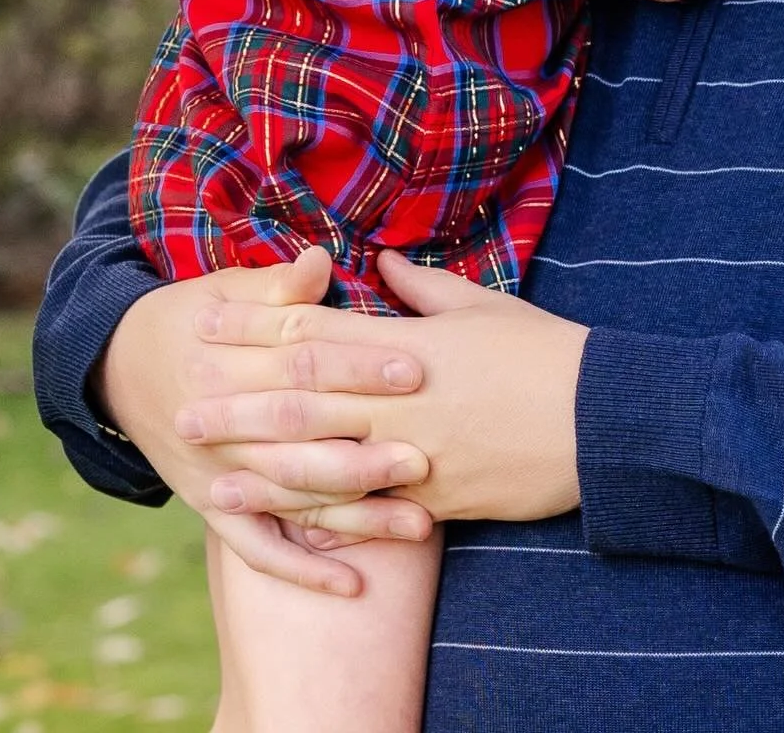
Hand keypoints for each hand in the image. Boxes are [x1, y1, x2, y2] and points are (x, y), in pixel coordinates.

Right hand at [95, 248, 434, 594]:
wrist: (121, 365)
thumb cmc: (193, 316)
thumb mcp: (227, 290)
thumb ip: (279, 286)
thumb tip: (322, 260)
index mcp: (229, 360)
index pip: (303, 362)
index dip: (358, 364)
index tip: (415, 368)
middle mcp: (221, 422)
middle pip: (302, 438)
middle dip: (366, 449)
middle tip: (426, 457)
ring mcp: (217, 473)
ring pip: (292, 498)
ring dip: (354, 514)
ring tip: (418, 523)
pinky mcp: (212, 506)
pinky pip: (258, 548)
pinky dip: (301, 568)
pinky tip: (351, 584)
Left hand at [175, 253, 588, 526]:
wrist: (601, 420)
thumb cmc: (545, 352)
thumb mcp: (484, 307)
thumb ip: (423, 288)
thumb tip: (380, 261)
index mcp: (407, 345)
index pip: (315, 331)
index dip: (259, 324)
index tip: (209, 318)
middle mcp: (399, 401)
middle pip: (301, 402)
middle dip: (238, 403)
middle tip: (182, 410)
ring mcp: (413, 455)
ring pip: (321, 466)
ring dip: (260, 472)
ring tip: (210, 477)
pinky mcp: (433, 499)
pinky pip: (365, 511)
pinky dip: (321, 517)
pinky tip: (284, 523)